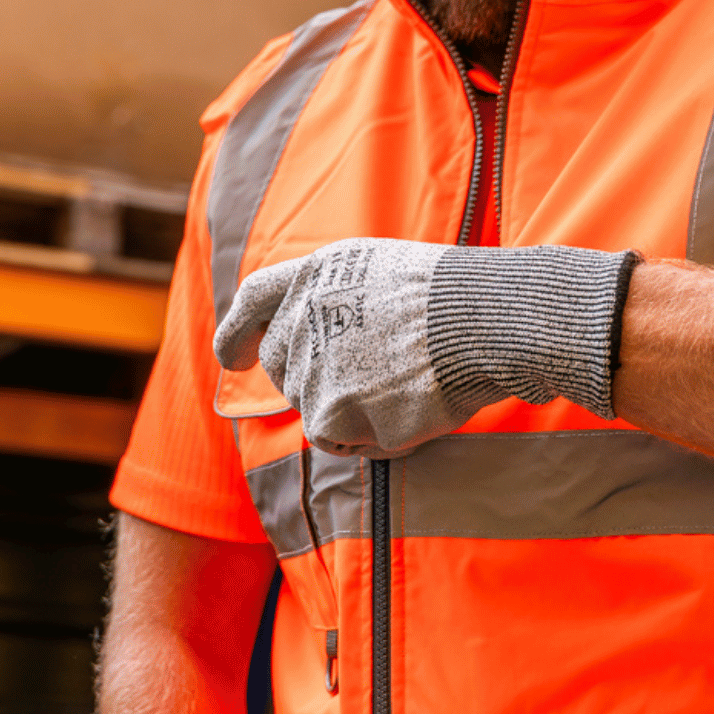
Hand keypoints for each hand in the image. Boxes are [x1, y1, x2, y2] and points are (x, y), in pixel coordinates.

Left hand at [212, 237, 638, 457]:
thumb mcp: (381, 272)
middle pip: (283, 367)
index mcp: (314, 274)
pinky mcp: (330, 409)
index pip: (255, 301)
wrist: (480, 319)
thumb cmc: (451, 298)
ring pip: (314, 409)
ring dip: (353, 412)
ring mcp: (312, 365)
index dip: (238, 331)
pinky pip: (338, 441)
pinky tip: (404, 412)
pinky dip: (369, 438)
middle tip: (370, 381)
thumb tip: (319, 347)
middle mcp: (300, 316)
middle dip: (311, 383)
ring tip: (406, 385)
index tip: (233, 358)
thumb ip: (337, 300)